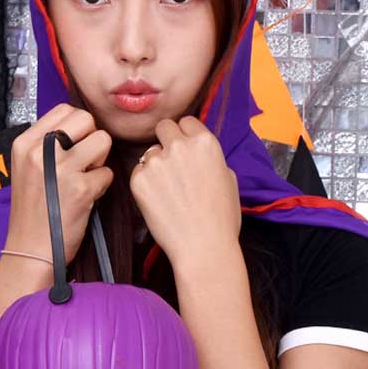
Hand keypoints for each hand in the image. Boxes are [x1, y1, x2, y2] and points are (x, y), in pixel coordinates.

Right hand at [6, 104, 113, 266]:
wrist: (30, 248)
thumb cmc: (33, 210)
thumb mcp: (26, 168)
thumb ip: (47, 144)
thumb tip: (80, 126)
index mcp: (25, 143)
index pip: (64, 109)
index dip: (78, 125)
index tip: (75, 144)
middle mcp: (40, 152)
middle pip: (86, 119)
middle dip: (92, 138)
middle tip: (84, 161)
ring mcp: (60, 169)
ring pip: (103, 140)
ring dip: (100, 160)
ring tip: (86, 177)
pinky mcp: (80, 188)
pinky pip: (108, 173)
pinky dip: (102, 186)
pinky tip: (86, 198)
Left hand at [129, 117, 241, 269]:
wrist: (203, 247)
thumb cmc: (221, 219)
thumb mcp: (229, 179)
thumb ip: (211, 158)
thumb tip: (199, 154)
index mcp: (205, 142)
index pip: (186, 122)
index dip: (185, 135)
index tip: (185, 149)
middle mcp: (179, 146)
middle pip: (163, 128)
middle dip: (166, 141)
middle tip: (171, 164)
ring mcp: (156, 162)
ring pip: (149, 153)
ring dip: (155, 166)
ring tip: (168, 192)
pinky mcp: (138, 180)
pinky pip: (138, 173)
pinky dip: (145, 184)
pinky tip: (159, 202)